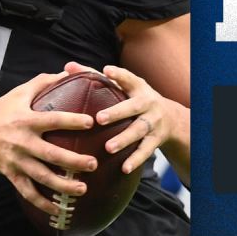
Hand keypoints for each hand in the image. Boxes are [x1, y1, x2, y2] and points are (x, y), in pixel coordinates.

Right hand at [0, 72, 97, 215]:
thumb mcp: (18, 93)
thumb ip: (43, 83)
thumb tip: (67, 71)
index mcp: (27, 120)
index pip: (53, 120)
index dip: (72, 121)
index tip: (91, 123)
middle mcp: (23, 142)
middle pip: (51, 154)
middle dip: (73, 161)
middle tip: (93, 164)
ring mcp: (16, 161)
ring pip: (42, 177)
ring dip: (63, 185)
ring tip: (82, 189)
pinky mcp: (11, 174)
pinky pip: (28, 192)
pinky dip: (42, 203)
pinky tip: (58, 210)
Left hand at [64, 62, 188, 174]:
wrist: (169, 118)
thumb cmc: (134, 99)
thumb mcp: (123, 86)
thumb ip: (95, 76)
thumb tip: (67, 66)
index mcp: (138, 87)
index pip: (128, 78)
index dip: (119, 74)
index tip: (106, 71)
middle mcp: (148, 103)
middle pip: (134, 107)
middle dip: (117, 113)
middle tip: (99, 118)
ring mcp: (153, 122)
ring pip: (139, 131)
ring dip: (124, 139)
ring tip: (108, 148)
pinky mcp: (156, 139)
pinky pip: (146, 151)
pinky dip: (135, 160)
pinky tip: (124, 168)